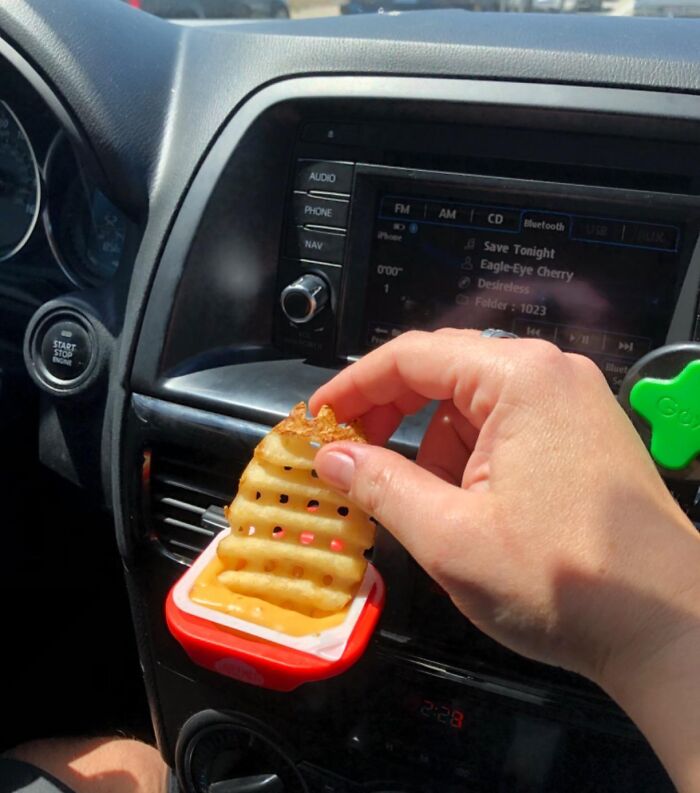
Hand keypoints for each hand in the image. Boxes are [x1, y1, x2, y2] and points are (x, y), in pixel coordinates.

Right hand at [310, 330, 699, 690]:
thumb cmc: (561, 580)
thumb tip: (331, 456)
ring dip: (433, 448)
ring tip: (423, 507)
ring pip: (472, 407)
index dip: (352, 386)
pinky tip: (467, 508)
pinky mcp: (582, 435)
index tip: (316, 420)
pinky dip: (470, 460)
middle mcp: (550, 374)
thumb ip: (380, 485)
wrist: (669, 630)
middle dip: (391, 416)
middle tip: (350, 457)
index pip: (411, 356)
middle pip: (443, 373)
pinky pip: (505, 429)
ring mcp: (572, 403)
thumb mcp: (449, 537)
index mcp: (519, 378)